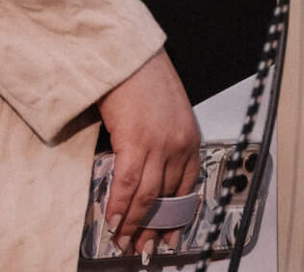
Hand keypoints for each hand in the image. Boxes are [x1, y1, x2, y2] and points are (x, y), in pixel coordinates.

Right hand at [97, 50, 199, 254]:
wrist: (129, 56)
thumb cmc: (144, 78)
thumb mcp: (167, 113)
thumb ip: (164, 142)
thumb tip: (149, 173)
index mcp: (189, 139)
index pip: (187, 189)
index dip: (176, 216)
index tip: (169, 235)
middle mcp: (178, 145)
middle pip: (166, 198)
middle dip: (153, 227)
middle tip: (143, 247)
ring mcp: (158, 145)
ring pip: (147, 197)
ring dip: (134, 223)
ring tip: (123, 240)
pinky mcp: (135, 142)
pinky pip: (127, 185)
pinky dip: (119, 206)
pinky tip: (113, 220)